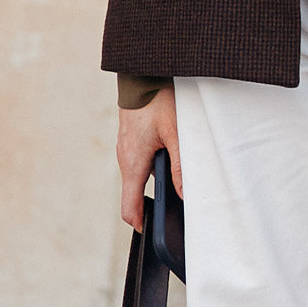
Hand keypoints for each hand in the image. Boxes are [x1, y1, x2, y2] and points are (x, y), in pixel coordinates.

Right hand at [117, 89, 182, 232]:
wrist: (142, 75)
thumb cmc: (158, 101)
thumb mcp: (176, 134)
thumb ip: (180, 165)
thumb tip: (183, 193)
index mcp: (133, 163)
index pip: (129, 205)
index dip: (139, 222)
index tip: (150, 231)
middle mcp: (125, 158)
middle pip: (133, 194)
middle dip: (148, 207)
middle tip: (169, 213)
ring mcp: (125, 149)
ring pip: (136, 178)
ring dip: (151, 186)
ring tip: (172, 187)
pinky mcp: (129, 140)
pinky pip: (137, 163)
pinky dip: (149, 170)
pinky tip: (167, 162)